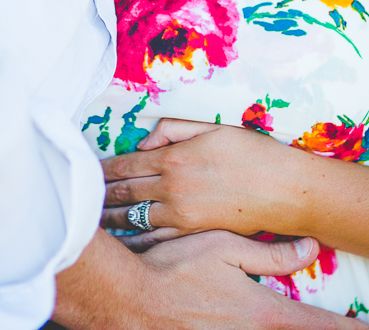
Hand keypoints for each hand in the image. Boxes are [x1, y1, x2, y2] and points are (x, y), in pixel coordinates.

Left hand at [101, 119, 295, 246]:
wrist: (288, 191)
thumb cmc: (253, 154)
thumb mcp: (211, 128)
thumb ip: (172, 130)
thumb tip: (143, 141)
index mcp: (172, 158)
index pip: (124, 165)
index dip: (101, 170)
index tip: (86, 172)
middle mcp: (171, 187)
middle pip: (124, 193)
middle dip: (100, 195)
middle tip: (80, 196)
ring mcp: (181, 214)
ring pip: (134, 218)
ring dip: (111, 218)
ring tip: (93, 219)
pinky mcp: (194, 233)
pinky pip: (156, 238)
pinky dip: (135, 238)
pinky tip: (122, 240)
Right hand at [138, 232, 366, 329]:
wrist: (128, 296)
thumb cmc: (174, 267)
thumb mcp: (223, 248)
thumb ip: (271, 254)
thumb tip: (311, 247)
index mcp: (263, 312)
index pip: (317, 324)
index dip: (349, 328)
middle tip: (351, 327)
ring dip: (283, 329)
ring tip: (290, 320)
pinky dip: (244, 329)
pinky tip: (234, 321)